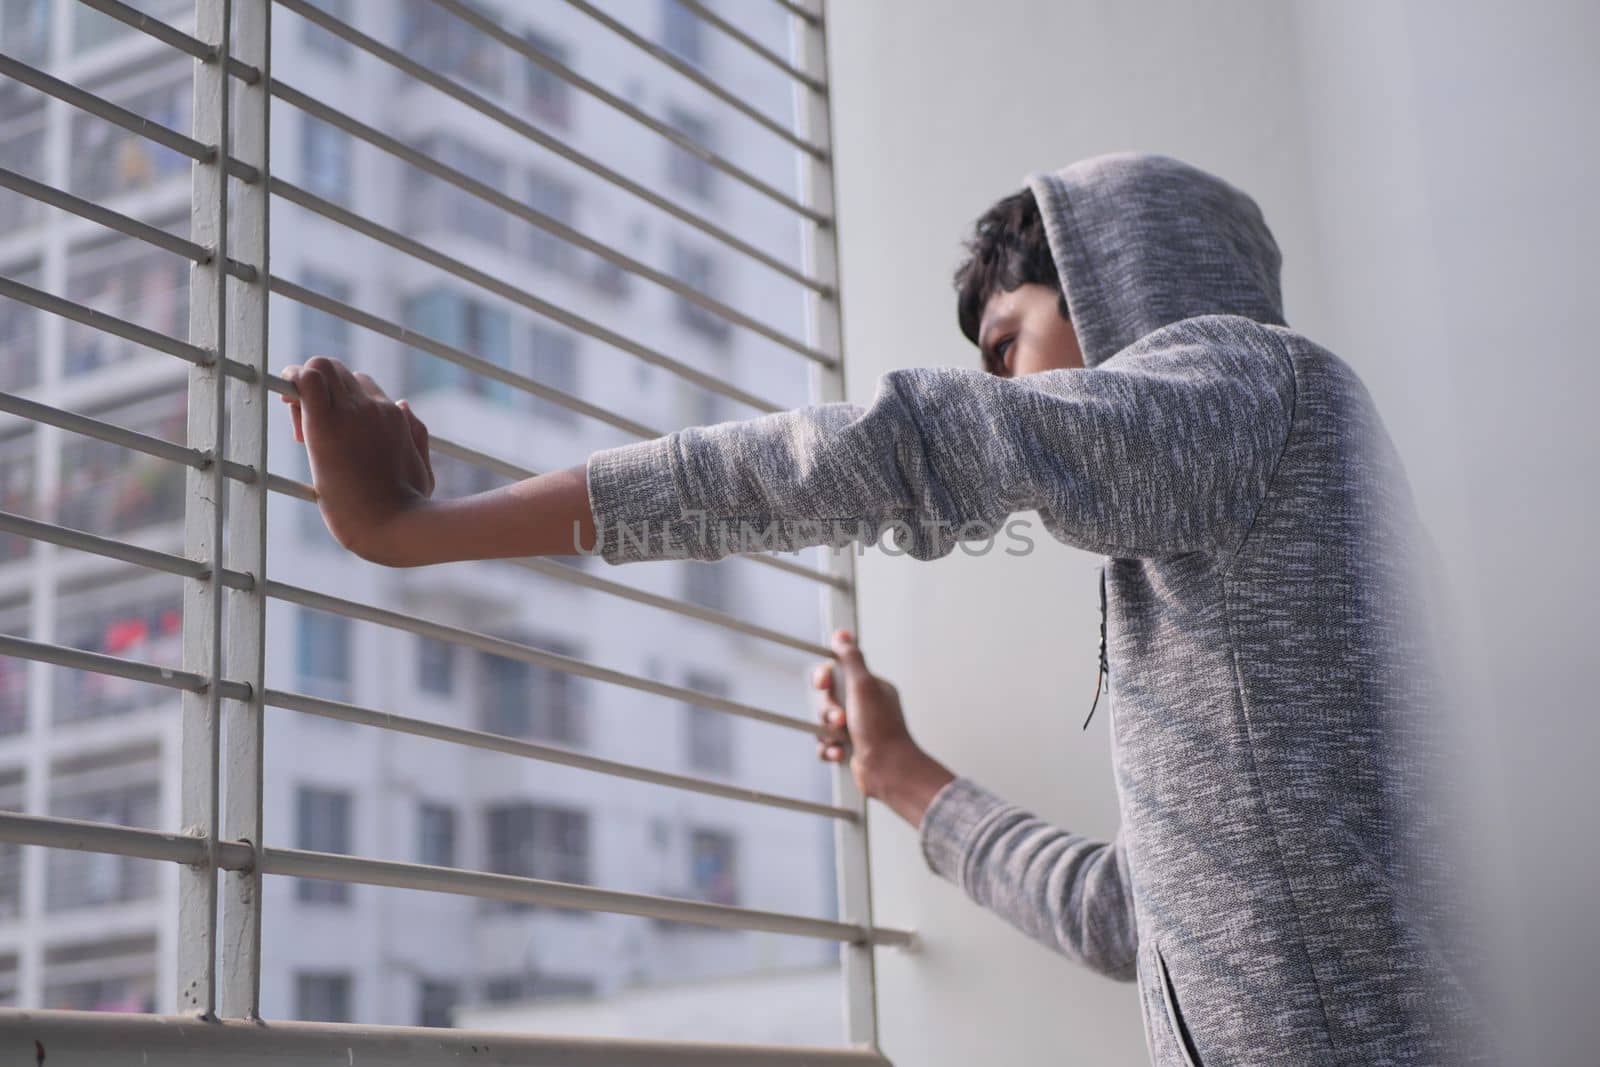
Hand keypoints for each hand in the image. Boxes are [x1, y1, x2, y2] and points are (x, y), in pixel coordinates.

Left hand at [278, 356, 434, 563]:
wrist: (395, 525)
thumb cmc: (410, 506)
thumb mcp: (423, 469)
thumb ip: (417, 436)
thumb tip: (404, 404)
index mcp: (395, 417)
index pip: (362, 384)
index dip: (341, 399)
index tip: (332, 427)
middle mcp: (374, 407)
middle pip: (339, 372)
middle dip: (320, 389)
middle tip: (308, 423)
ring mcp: (350, 414)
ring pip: (320, 367)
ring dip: (304, 384)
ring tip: (298, 417)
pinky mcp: (324, 426)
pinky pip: (307, 379)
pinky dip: (293, 379)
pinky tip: (288, 399)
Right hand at [812, 627, 922, 799]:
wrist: (888, 771)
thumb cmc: (880, 730)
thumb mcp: (864, 686)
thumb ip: (851, 659)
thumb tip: (842, 634)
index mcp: (871, 688)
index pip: (839, 672)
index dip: (825, 678)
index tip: (823, 684)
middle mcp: (864, 706)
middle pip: (827, 699)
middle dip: (827, 710)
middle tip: (839, 719)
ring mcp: (857, 728)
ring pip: (824, 723)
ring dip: (827, 732)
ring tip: (842, 739)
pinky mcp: (849, 748)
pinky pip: (826, 744)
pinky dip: (829, 749)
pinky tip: (839, 753)